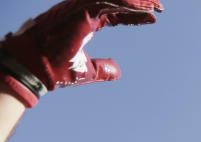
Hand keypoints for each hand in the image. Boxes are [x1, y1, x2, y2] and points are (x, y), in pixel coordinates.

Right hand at [0, 0, 162, 104]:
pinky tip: (144, 8)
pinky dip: (127, 3)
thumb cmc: (56, 69)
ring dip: (137, 1)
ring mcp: (80, 8)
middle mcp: (83, 11)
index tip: (152, 18)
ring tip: (155, 6)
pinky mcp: (80, 10)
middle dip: (139, 3)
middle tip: (159, 7)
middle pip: (116, 1)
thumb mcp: (86, 70)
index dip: (133, 14)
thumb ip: (103, 69)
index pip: (114, 12)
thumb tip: (117, 70)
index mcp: (84, 21)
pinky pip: (108, 1)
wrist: (36, 68)